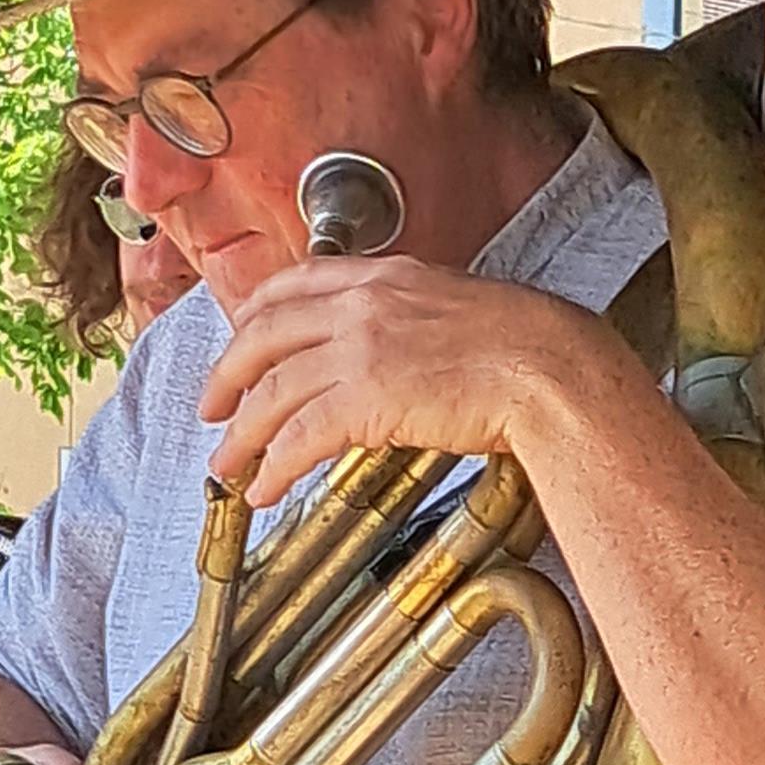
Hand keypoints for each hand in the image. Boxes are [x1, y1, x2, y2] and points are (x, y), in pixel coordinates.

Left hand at [201, 259, 618, 510]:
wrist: (552, 368)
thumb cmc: (529, 348)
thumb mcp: (459, 309)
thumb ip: (413, 319)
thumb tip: (398, 351)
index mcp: (385, 276)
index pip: (293, 284)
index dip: (253, 318)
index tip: (239, 342)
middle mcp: (362, 303)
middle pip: (263, 334)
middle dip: (227, 374)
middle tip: (212, 408)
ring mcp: (359, 348)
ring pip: (272, 391)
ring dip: (242, 433)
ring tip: (228, 465)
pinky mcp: (364, 398)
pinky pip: (297, 437)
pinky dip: (273, 466)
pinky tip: (265, 488)